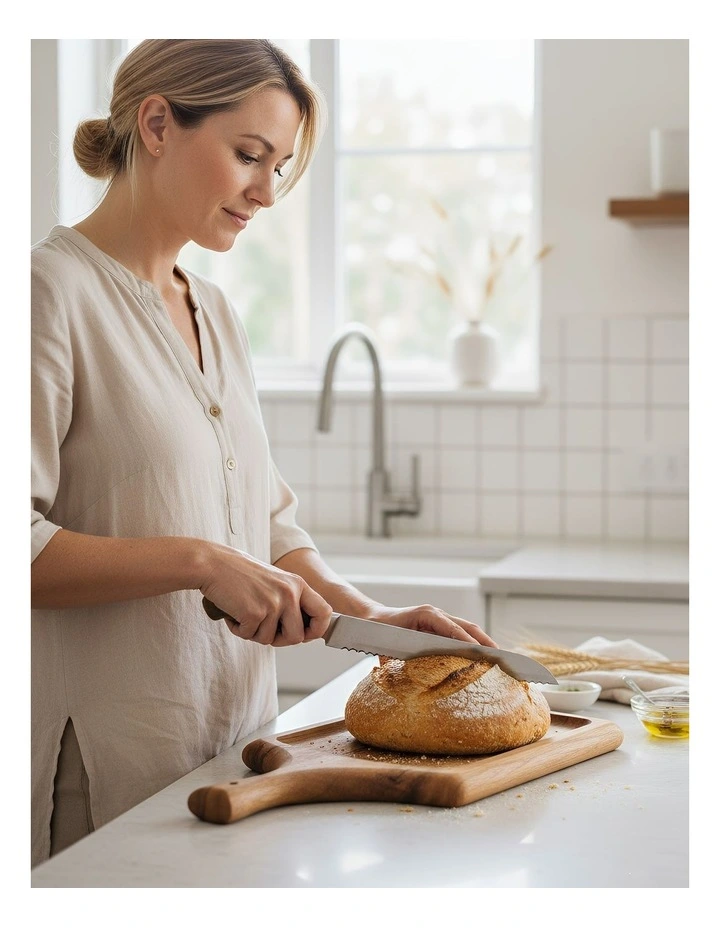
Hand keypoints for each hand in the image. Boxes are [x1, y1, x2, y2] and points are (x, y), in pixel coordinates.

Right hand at [198, 542, 332, 645]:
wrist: (213, 564)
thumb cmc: (240, 573)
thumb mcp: (275, 581)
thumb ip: (290, 600)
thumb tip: (303, 632)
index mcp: (298, 584)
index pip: (325, 612)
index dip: (317, 630)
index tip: (305, 635)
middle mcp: (289, 593)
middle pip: (298, 637)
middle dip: (280, 640)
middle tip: (262, 628)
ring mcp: (273, 603)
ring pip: (270, 640)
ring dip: (255, 633)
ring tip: (244, 612)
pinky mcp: (255, 612)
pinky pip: (250, 636)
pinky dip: (239, 629)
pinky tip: (233, 612)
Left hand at [366, 603, 497, 648]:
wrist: (371, 621)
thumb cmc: (379, 633)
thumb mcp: (389, 646)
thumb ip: (405, 658)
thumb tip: (421, 677)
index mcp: (426, 615)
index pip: (454, 629)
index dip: (469, 643)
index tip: (482, 655)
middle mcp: (436, 614)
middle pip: (467, 627)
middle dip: (485, 642)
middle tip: (501, 657)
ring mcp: (439, 618)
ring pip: (467, 629)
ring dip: (483, 642)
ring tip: (498, 658)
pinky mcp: (439, 625)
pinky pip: (460, 633)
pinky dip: (473, 643)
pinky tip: (481, 656)